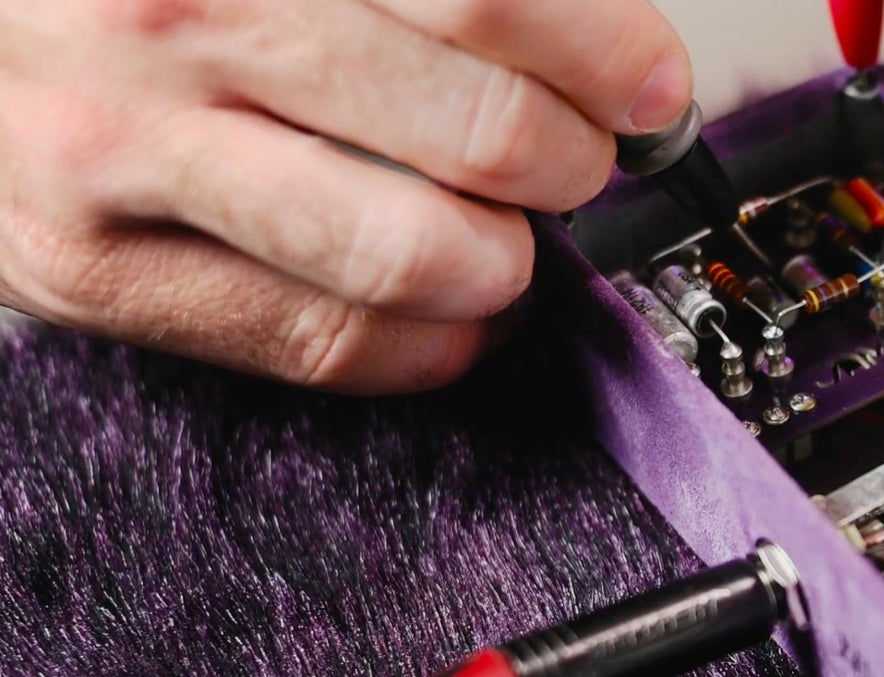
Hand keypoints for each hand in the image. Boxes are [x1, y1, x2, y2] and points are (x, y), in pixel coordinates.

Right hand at [0, 0, 689, 393]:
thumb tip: (584, 29)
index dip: (606, 52)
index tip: (649, 85)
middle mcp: (180, 25)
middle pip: (478, 130)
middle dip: (574, 163)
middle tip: (581, 160)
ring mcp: (129, 156)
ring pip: (412, 252)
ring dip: (508, 262)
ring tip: (513, 241)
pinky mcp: (98, 272)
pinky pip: (322, 342)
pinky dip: (433, 344)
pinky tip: (459, 313)